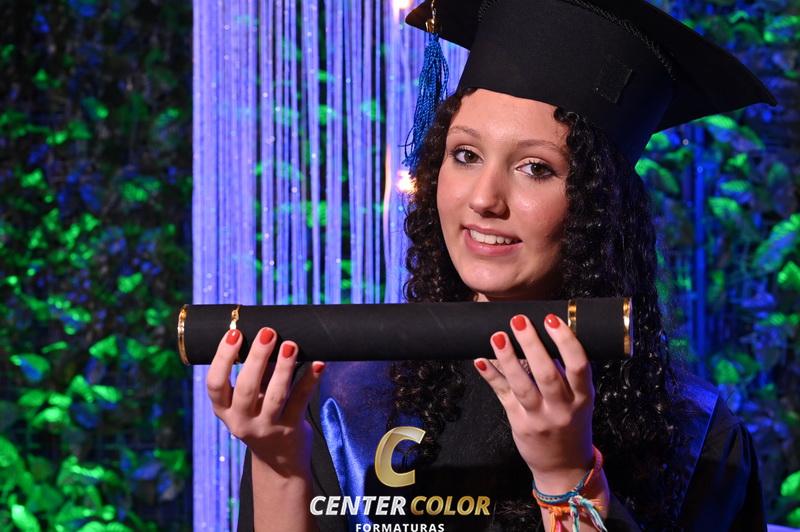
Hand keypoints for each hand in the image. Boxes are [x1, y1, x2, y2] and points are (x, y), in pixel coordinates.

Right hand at [206, 327, 325, 477]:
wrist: (279, 461)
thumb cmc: (262, 416)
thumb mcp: (250, 399)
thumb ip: (255, 372)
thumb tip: (267, 333)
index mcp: (224, 410)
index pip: (214, 385)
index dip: (222, 358)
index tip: (234, 333)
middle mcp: (241, 421)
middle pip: (246, 388)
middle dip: (257, 358)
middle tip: (268, 332)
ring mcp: (267, 427)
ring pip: (275, 396)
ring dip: (284, 368)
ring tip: (291, 345)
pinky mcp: (291, 430)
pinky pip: (301, 401)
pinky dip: (310, 380)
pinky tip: (318, 363)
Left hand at [474, 313, 593, 490]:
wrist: (564, 467)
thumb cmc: (571, 423)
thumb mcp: (580, 400)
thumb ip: (566, 373)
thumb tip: (545, 332)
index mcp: (582, 397)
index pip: (579, 366)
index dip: (566, 341)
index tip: (552, 319)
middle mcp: (562, 408)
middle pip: (547, 374)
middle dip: (532, 345)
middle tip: (519, 320)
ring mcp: (540, 418)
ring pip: (522, 386)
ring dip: (508, 359)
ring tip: (497, 336)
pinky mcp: (520, 424)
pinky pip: (503, 396)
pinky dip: (491, 377)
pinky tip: (480, 361)